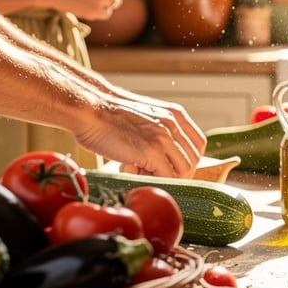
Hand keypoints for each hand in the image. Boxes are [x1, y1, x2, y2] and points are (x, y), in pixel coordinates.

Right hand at [73, 96, 203, 178]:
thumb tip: (163, 158)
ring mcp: (164, 138)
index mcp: (176, 114)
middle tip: (149, 172)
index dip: (186, 160)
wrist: (88, 107)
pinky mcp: (151, 151)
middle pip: (192, 160)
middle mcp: (174, 124)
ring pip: (183, 171)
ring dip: (164, 178)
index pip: (198, 144)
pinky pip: (167, 177)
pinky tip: (131, 171)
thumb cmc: (107, 114)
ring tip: (138, 171)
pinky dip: (152, 181)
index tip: (170, 167)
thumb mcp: (144, 117)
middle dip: (174, 173)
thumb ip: (159, 131)